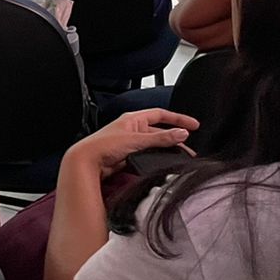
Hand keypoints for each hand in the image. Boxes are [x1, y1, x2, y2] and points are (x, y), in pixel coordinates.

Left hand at [63, 109, 198, 178]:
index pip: (161, 114)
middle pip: (159, 132)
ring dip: (167, 151)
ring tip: (181, 159)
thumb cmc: (103, 145)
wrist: (86, 162)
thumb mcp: (136, 139)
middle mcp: (132, 129)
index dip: (178, 118)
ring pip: (155, 146)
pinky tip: (164, 165)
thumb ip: (160, 138)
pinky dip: (157, 160)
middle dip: (175, 139)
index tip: (193, 125)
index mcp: (133, 119)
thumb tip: (181, 133)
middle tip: (189, 150)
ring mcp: (130, 143)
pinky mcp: (128, 156)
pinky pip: (148, 156)